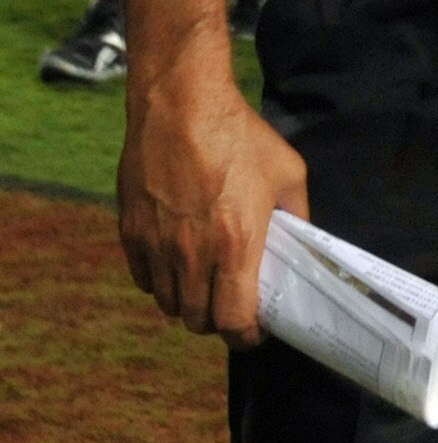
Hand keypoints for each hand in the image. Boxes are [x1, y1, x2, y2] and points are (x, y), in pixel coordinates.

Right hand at [119, 45, 307, 345]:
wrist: (181, 106)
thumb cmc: (240, 137)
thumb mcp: (288, 173)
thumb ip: (296, 215)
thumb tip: (301, 243)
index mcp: (236, 245)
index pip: (234, 319)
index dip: (246, 335)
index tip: (254, 332)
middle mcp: (192, 255)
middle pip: (198, 319)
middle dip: (218, 322)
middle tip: (232, 308)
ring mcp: (157, 246)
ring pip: (168, 303)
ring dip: (188, 304)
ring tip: (206, 287)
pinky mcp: (131, 234)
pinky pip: (145, 279)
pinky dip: (161, 282)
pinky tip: (177, 264)